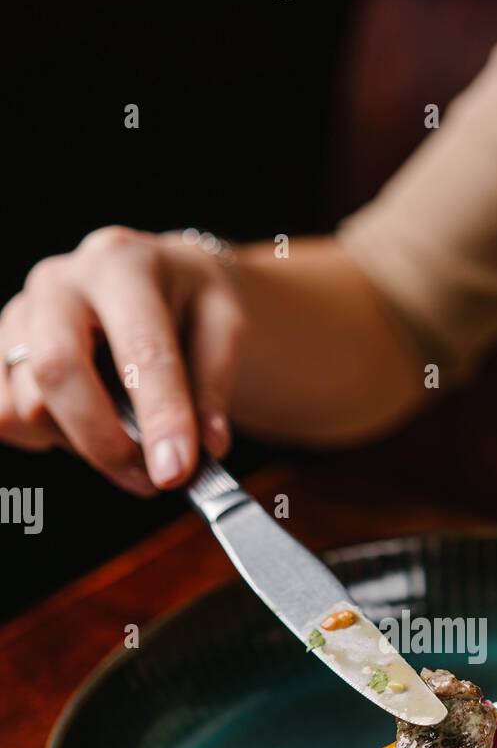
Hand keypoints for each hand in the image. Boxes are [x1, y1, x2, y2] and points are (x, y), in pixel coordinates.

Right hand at [0, 227, 246, 493]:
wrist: (156, 280)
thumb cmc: (189, 304)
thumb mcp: (224, 325)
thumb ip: (214, 386)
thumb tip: (205, 446)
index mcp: (122, 266)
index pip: (140, 349)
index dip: (160, 416)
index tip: (177, 472)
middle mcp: (59, 283)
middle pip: (56, 370)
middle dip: (104, 441)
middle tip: (150, 480)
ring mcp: (18, 316)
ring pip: (29, 404)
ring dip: (82, 445)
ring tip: (126, 439)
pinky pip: (5, 418)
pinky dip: (44, 437)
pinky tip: (82, 424)